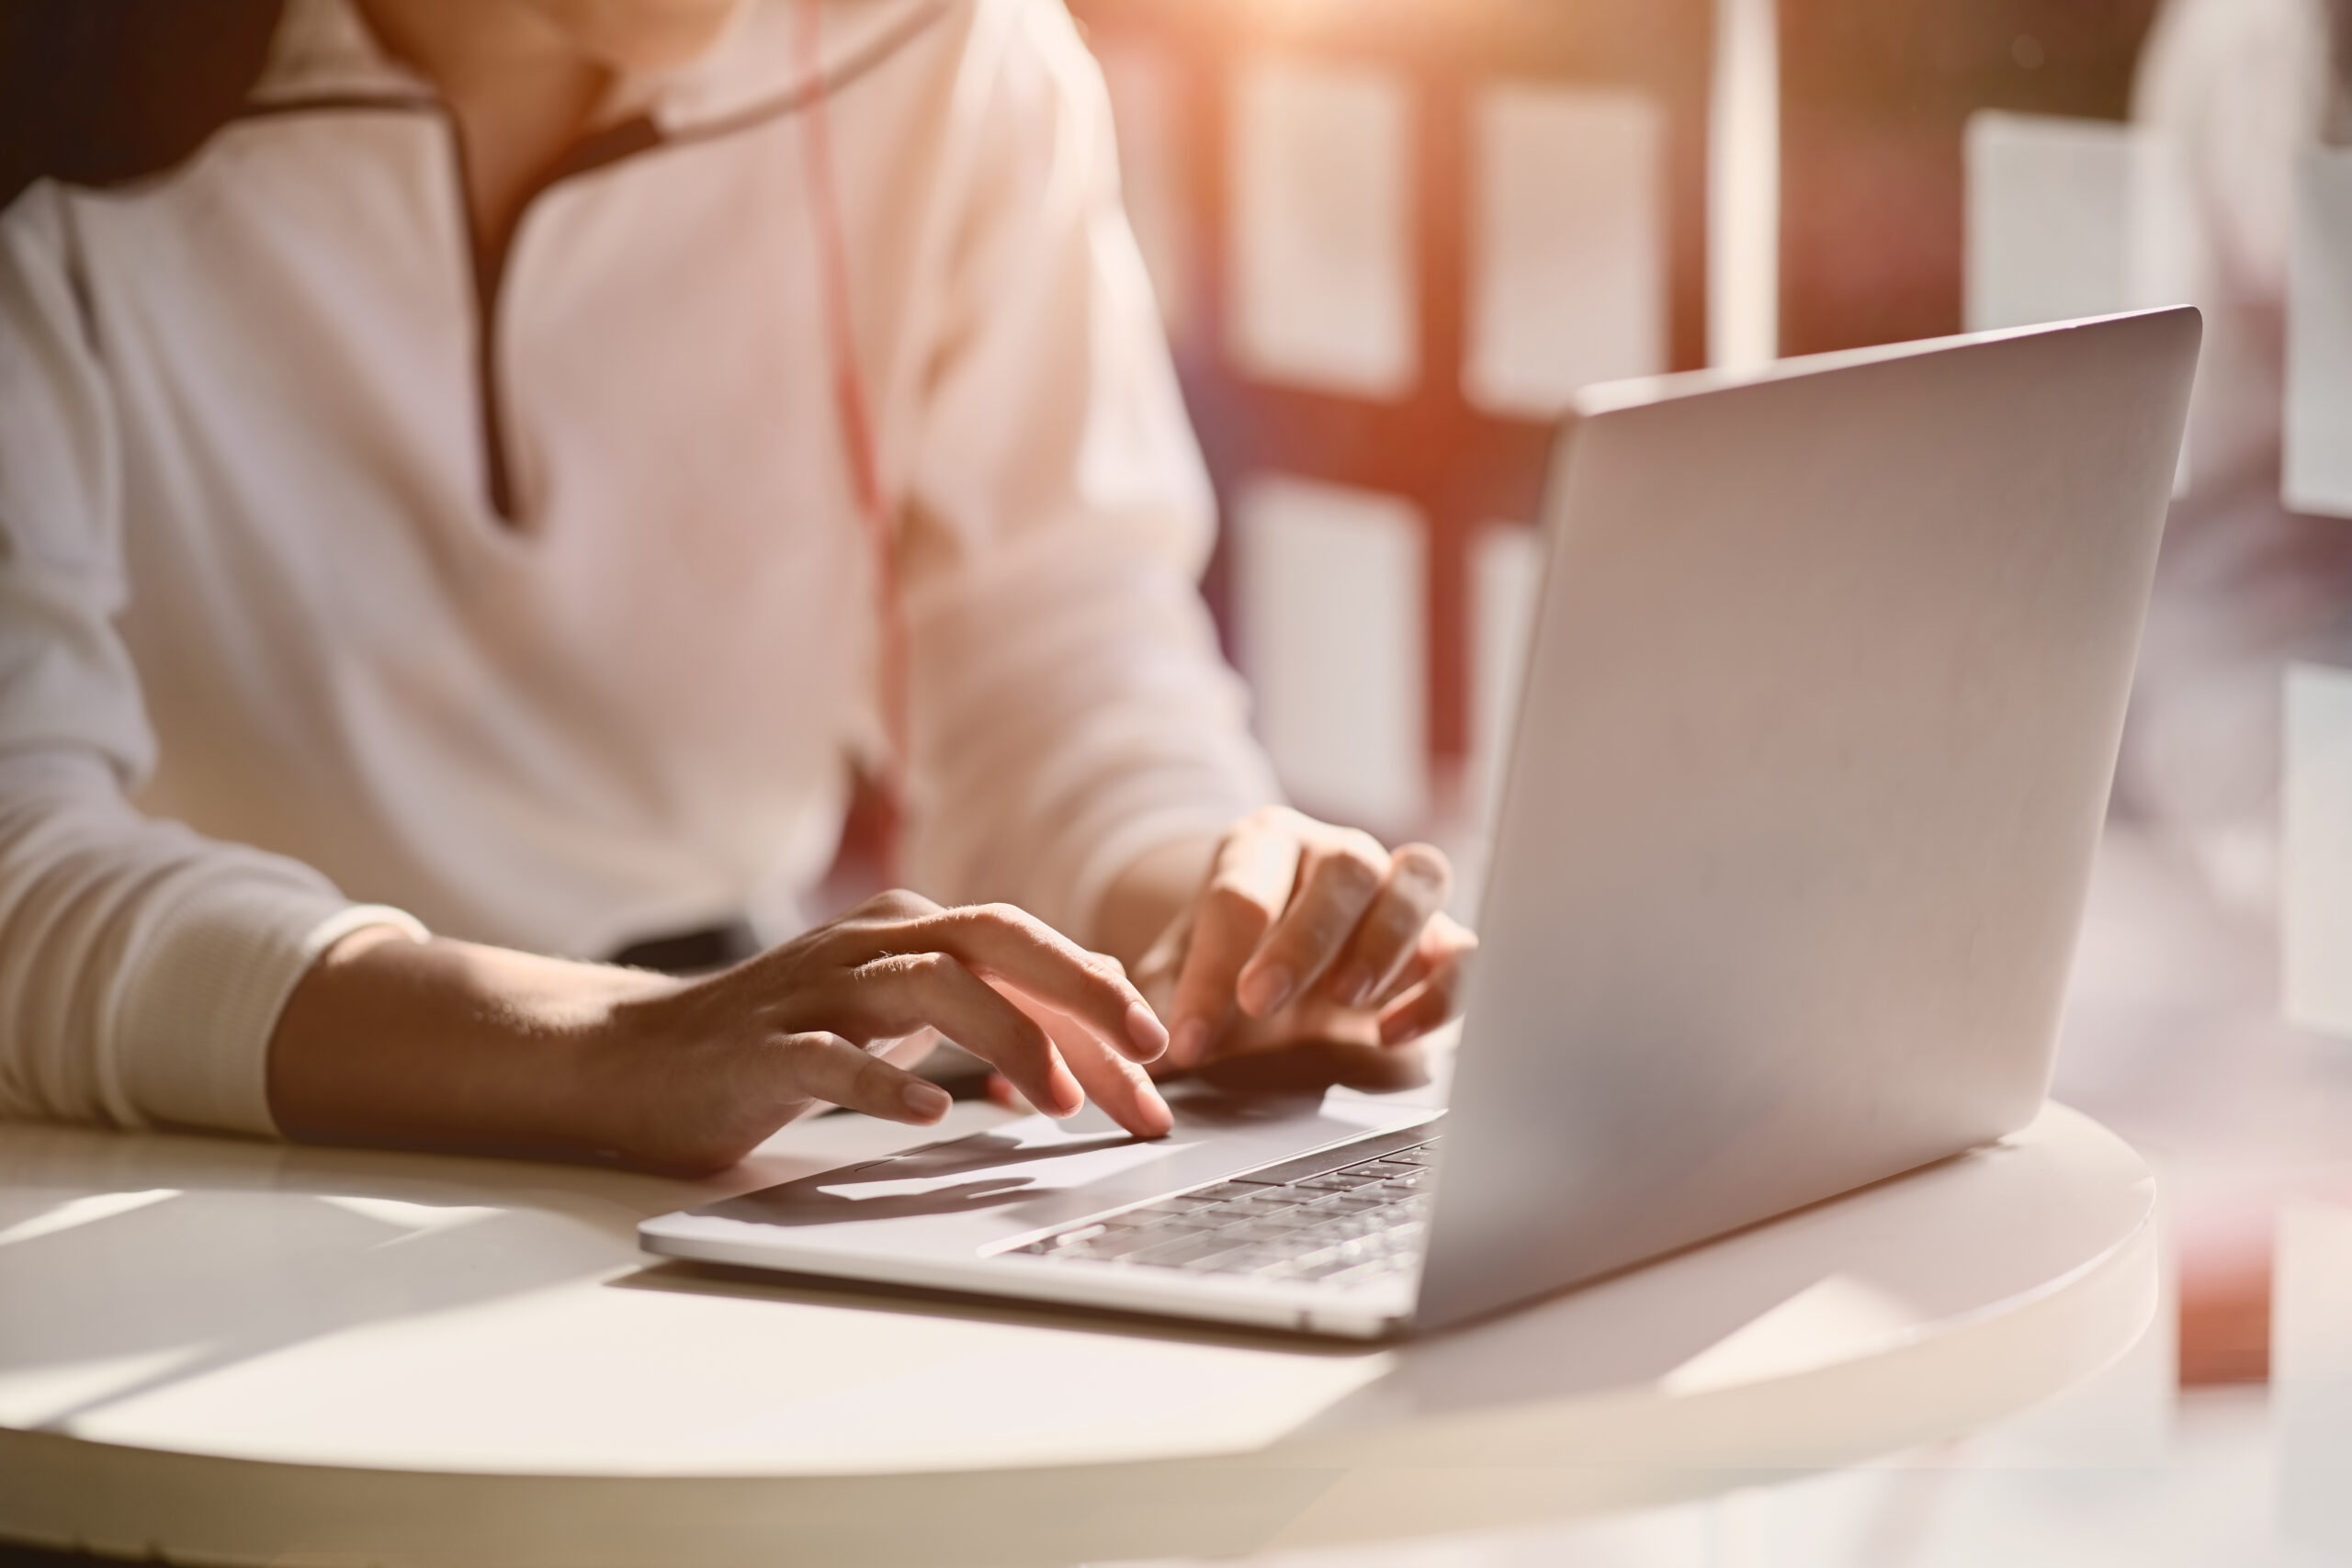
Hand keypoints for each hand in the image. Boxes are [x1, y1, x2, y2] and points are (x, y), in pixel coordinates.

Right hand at [588, 891, 1173, 1169]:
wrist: (637, 1057)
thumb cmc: (788, 1038)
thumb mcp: (899, 1013)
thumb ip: (987, 1008)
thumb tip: (1094, 1029)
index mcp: (913, 929)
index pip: (1031, 954)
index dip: (1104, 1010)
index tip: (1162, 1076)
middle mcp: (873, 943)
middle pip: (997, 941)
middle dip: (1082, 994)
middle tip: (1147, 1057)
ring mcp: (816, 990)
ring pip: (930, 984)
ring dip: (1006, 1039)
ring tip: (1060, 1101)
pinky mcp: (766, 1046)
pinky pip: (834, 1056)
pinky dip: (888, 1080)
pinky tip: (933, 1113)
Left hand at [1139, 807, 1475, 1073]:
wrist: (1280, 966)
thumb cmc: (1227, 964)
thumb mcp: (1177, 976)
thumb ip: (1151, 1002)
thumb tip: (1138, 1040)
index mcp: (1262, 843)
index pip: (1240, 892)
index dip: (1213, 968)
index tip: (1191, 1039)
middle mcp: (1336, 850)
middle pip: (1342, 866)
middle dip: (1301, 939)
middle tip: (1261, 1003)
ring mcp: (1396, 886)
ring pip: (1418, 877)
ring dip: (1385, 941)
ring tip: (1345, 1003)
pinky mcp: (1442, 935)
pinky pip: (1463, 947)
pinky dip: (1440, 988)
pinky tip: (1393, 1034)